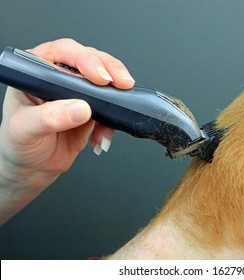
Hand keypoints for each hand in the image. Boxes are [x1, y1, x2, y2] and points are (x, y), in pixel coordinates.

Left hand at [0, 38, 134, 224]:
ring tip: (112, 119)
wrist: (32, 167)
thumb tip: (80, 108)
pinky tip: (103, 136)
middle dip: (111, 71)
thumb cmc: (18, 144)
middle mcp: (59, 77)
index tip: (99, 77)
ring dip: (117, 97)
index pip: (63, 53)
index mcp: (37, 71)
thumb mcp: (25, 129)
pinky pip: (111, 107)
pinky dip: (113, 122)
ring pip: (106, 81)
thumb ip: (50, 118)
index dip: (85, 60)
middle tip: (122, 84)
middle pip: (91, 60)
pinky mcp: (92, 109)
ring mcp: (78, 93)